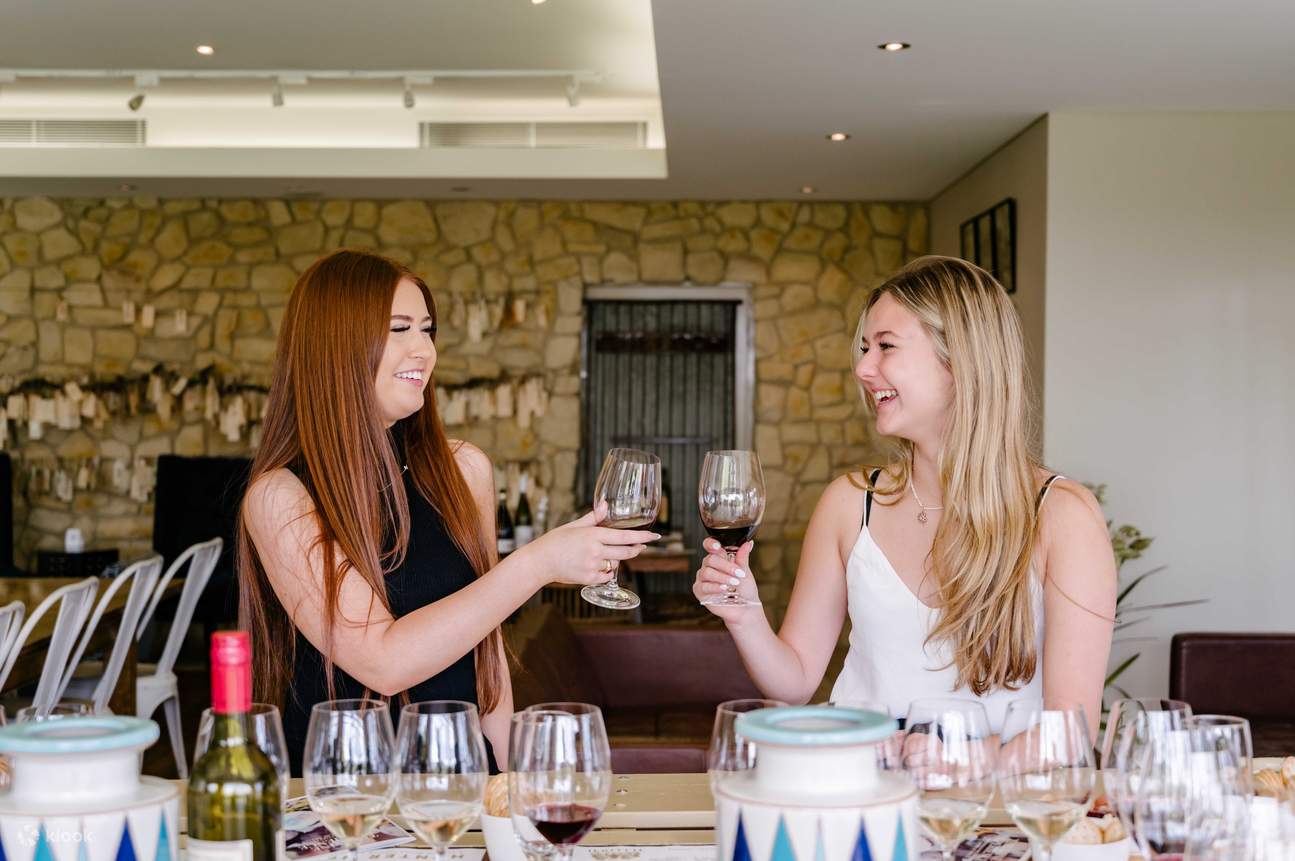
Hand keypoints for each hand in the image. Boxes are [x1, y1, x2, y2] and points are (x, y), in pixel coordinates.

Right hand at [516, 504, 658, 588]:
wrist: (540, 561)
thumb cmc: (556, 541)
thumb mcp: (574, 525)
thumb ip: (594, 517)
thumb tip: (606, 504)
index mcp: (593, 535)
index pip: (624, 536)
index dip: (642, 537)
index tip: (654, 537)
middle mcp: (595, 550)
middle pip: (626, 552)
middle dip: (636, 549)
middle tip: (641, 546)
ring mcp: (592, 566)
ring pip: (615, 564)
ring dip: (614, 560)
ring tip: (600, 555)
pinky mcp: (588, 579)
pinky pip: (606, 576)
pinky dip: (604, 572)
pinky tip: (593, 566)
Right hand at [692, 538, 761, 621]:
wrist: (745, 607)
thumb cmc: (744, 588)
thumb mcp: (745, 571)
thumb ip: (743, 557)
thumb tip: (747, 543)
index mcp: (719, 558)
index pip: (709, 545)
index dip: (711, 544)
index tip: (718, 547)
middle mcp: (708, 566)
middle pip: (710, 559)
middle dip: (726, 566)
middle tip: (739, 574)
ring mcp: (702, 578)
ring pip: (707, 572)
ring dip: (722, 577)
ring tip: (734, 583)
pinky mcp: (699, 591)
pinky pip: (704, 586)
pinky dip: (715, 587)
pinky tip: (724, 589)